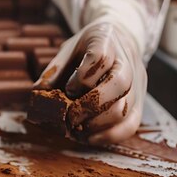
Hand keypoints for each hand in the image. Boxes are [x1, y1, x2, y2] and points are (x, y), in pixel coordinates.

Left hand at [35, 18, 146, 144]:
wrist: (120, 39)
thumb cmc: (88, 48)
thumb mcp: (68, 50)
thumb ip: (54, 71)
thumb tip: (37, 95)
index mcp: (107, 40)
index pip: (100, 57)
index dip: (81, 77)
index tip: (68, 88)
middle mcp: (127, 61)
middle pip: (119, 84)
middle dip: (89, 106)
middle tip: (69, 117)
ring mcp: (136, 84)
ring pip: (125, 108)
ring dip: (96, 124)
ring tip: (76, 128)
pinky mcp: (138, 104)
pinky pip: (130, 126)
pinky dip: (108, 136)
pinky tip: (88, 137)